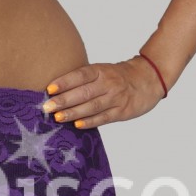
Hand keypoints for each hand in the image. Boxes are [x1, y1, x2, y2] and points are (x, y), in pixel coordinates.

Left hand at [40, 58, 164, 128]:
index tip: (49, 89)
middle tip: (47, 107)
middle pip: (84, 92)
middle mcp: (108, 83)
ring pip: (92, 106)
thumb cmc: (117, 76)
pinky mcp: (122, 111)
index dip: (64, 82)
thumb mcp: (102, 70)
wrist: (148, 78)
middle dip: (64, 100)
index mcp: (100, 70)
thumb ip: (83, 79)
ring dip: (73, 113)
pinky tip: (77, 125)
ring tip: (58, 117)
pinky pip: (104, 117)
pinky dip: (90, 122)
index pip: (80, 75)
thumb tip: (55, 91)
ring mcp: (116, 98)